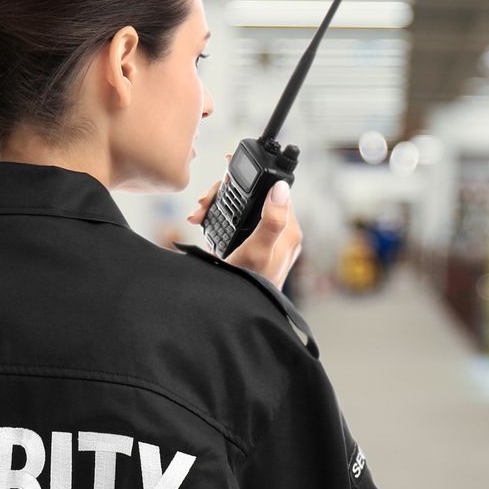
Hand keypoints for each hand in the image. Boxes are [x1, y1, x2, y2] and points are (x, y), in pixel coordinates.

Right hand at [188, 171, 303, 288]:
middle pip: (254, 199)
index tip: (226, 175)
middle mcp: (281, 234)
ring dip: (218, 207)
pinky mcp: (253, 249)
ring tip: (199, 215)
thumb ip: (272, 220)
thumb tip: (281, 187)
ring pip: (243, 211)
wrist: (237, 312)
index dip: (250, 181)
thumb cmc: (249, 285)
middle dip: (225, 195)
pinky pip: (238, 225)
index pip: (274, 190)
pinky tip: (204, 225)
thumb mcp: (257, 250)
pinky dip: (220, 222)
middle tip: (203, 202)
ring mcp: (267, 242)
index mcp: (289, 230)